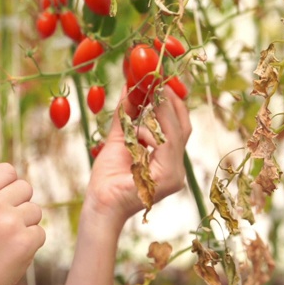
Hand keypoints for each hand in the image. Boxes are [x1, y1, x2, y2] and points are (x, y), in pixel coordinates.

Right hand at [0, 164, 44, 284]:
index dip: (9, 182)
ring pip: (35, 210)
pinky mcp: (25, 241)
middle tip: (8, 221)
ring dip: (27, 224)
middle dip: (21, 203)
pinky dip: (31, 243)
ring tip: (8, 241)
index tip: (7, 194)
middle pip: (25, 187)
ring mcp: (9, 222)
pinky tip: (13, 253)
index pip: (6, 170)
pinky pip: (40, 232)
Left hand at [84, 85, 191, 224]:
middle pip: (183, 127)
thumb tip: (128, 87)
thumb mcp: (118, 139)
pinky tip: (139, 125)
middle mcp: (176, 167)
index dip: (172, 103)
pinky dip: (152, 132)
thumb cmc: (107, 177)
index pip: (178, 126)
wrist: (100, 204)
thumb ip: (125, 115)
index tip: (161, 80)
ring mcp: (176, 174)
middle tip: (158, 80)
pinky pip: (165, 146)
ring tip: (150, 93)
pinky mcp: (169, 178)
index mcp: (167, 159)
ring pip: (176, 134)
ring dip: (161, 112)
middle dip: (171, 101)